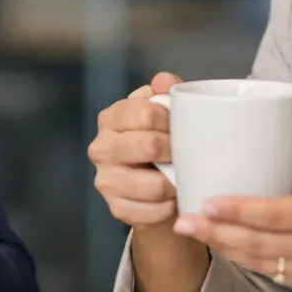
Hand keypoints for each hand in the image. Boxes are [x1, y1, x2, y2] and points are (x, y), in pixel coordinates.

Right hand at [88, 71, 181, 227]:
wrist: (151, 187)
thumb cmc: (159, 142)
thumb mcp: (163, 114)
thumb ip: (165, 95)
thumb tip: (165, 80)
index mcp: (111, 118)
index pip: (143, 112)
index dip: (172, 120)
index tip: (188, 126)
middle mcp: (101, 148)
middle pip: (148, 145)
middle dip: (176, 150)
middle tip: (190, 153)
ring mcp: (106, 180)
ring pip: (152, 184)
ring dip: (176, 182)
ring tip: (185, 177)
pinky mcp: (116, 208)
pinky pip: (152, 211)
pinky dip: (170, 207)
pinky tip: (175, 198)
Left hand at [172, 124, 291, 291]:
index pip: (275, 215)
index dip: (240, 211)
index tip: (209, 202)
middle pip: (257, 243)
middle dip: (216, 233)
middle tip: (181, 221)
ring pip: (259, 261)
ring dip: (224, 248)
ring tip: (192, 234)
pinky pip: (271, 273)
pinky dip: (244, 261)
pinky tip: (223, 248)